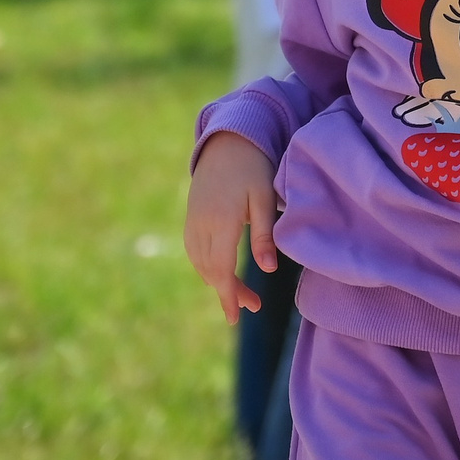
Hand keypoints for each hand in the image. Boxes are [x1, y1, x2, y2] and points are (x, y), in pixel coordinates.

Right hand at [185, 131, 277, 322]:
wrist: (227, 142)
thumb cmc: (253, 168)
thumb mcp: (263, 198)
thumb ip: (264, 234)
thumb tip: (268, 269)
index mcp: (221, 220)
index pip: (222, 268)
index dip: (229, 295)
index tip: (236, 317)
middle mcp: (201, 223)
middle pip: (211, 270)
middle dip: (229, 292)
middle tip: (253, 306)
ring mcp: (192, 220)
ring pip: (200, 262)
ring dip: (217, 281)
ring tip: (241, 293)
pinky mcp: (191, 217)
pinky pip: (194, 251)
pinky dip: (206, 266)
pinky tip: (221, 272)